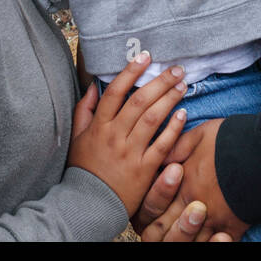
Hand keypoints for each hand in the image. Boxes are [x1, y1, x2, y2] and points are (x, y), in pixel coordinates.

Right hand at [66, 52, 188, 215]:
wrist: (89, 204)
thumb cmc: (83, 168)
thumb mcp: (77, 137)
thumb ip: (84, 110)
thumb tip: (93, 86)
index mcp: (99, 126)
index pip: (115, 91)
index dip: (131, 71)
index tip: (146, 57)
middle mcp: (115, 135)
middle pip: (140, 101)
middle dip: (160, 81)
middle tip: (176, 68)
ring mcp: (131, 152)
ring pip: (153, 119)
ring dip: (169, 98)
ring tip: (182, 85)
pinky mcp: (145, 169)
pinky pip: (162, 145)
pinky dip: (174, 129)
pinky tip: (184, 114)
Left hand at [137, 119, 248, 240]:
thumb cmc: (232, 139)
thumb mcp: (199, 135)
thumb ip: (176, 148)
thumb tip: (160, 160)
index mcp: (181, 183)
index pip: (151, 208)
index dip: (145, 213)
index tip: (148, 212)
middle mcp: (193, 204)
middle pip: (164, 232)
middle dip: (158, 234)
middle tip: (160, 230)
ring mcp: (213, 219)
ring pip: (189, 242)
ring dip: (183, 240)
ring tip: (186, 233)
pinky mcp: (234, 227)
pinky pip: (217, 246)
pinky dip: (211, 245)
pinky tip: (211, 239)